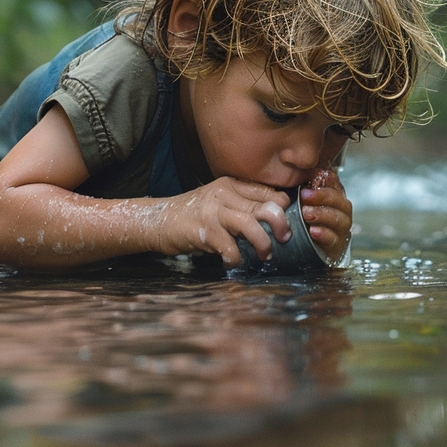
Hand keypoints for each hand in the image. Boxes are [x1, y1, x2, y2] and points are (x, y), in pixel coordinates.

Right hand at [153, 177, 291, 265]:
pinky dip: (237, 259)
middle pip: (266, 206)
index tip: (288, 222)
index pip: (269, 192)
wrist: (158, 220)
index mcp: (232, 185)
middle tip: (284, 239)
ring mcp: (214, 211)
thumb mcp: (220, 202)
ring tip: (264, 255)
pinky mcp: (204, 230)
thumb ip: (243, 205)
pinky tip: (235, 262)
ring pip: (251, 224)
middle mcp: (224, 194)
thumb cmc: (194, 215)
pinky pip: (230, 247)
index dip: (284, 207)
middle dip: (281, 225)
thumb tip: (275, 219)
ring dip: (263, 243)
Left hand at [300, 169, 351, 263]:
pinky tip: (313, 231)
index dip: (326, 179)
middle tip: (304, 196)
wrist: (307, 248)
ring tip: (306, 214)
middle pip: (340, 200)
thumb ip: (299, 188)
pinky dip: (324, 234)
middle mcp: (341, 210)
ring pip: (340, 219)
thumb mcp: (298, 201)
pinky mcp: (337, 246)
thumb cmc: (302, 220)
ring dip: (323, 215)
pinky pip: (334, 239)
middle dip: (323, 196)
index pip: (335, 183)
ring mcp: (341, 229)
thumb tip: (289, 169)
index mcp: (332, 196)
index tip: (312, 176)